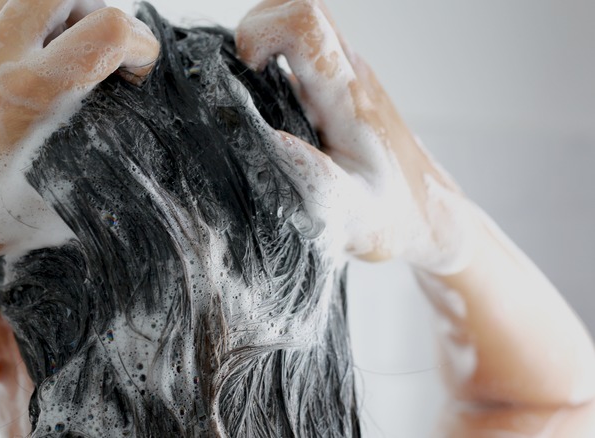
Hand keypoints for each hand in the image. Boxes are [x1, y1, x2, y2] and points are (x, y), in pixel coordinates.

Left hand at [0, 0, 158, 265]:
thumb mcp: (28, 220)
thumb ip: (79, 195)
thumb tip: (110, 191)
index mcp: (28, 93)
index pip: (108, 30)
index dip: (140, 44)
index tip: (137, 71)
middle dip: (97, 12)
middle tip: (99, 54)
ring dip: (57, 19)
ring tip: (60, 65)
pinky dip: (21, 36)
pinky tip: (14, 84)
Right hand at [236, 0, 476, 274]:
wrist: (427, 212)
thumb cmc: (391, 215)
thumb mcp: (352, 216)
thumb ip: (315, 183)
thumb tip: (271, 140)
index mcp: (348, 97)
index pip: (305, 24)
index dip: (260, 33)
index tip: (247, 74)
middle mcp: (348, 75)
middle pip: (299, 8)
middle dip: (256, 31)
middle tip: (242, 80)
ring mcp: (345, 77)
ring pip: (300, 27)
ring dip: (263, 48)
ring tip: (249, 97)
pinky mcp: (337, 88)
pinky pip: (299, 53)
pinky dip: (271, 66)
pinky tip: (266, 111)